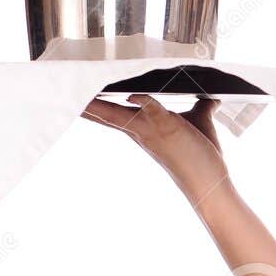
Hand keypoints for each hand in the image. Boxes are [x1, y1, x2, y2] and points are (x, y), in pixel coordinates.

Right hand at [80, 93, 230, 207]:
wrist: (211, 183)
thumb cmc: (204, 155)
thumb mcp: (200, 123)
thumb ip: (202, 107)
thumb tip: (211, 97)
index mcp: (144, 129)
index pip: (114, 114)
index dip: (96, 103)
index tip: (77, 94)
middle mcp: (142, 131)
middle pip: (107, 115)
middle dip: (85, 104)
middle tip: (63, 92)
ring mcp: (153, 131)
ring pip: (120, 114)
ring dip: (100, 104)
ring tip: (80, 95)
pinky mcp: (169, 128)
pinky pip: (154, 109)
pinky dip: (144, 101)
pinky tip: (134, 94)